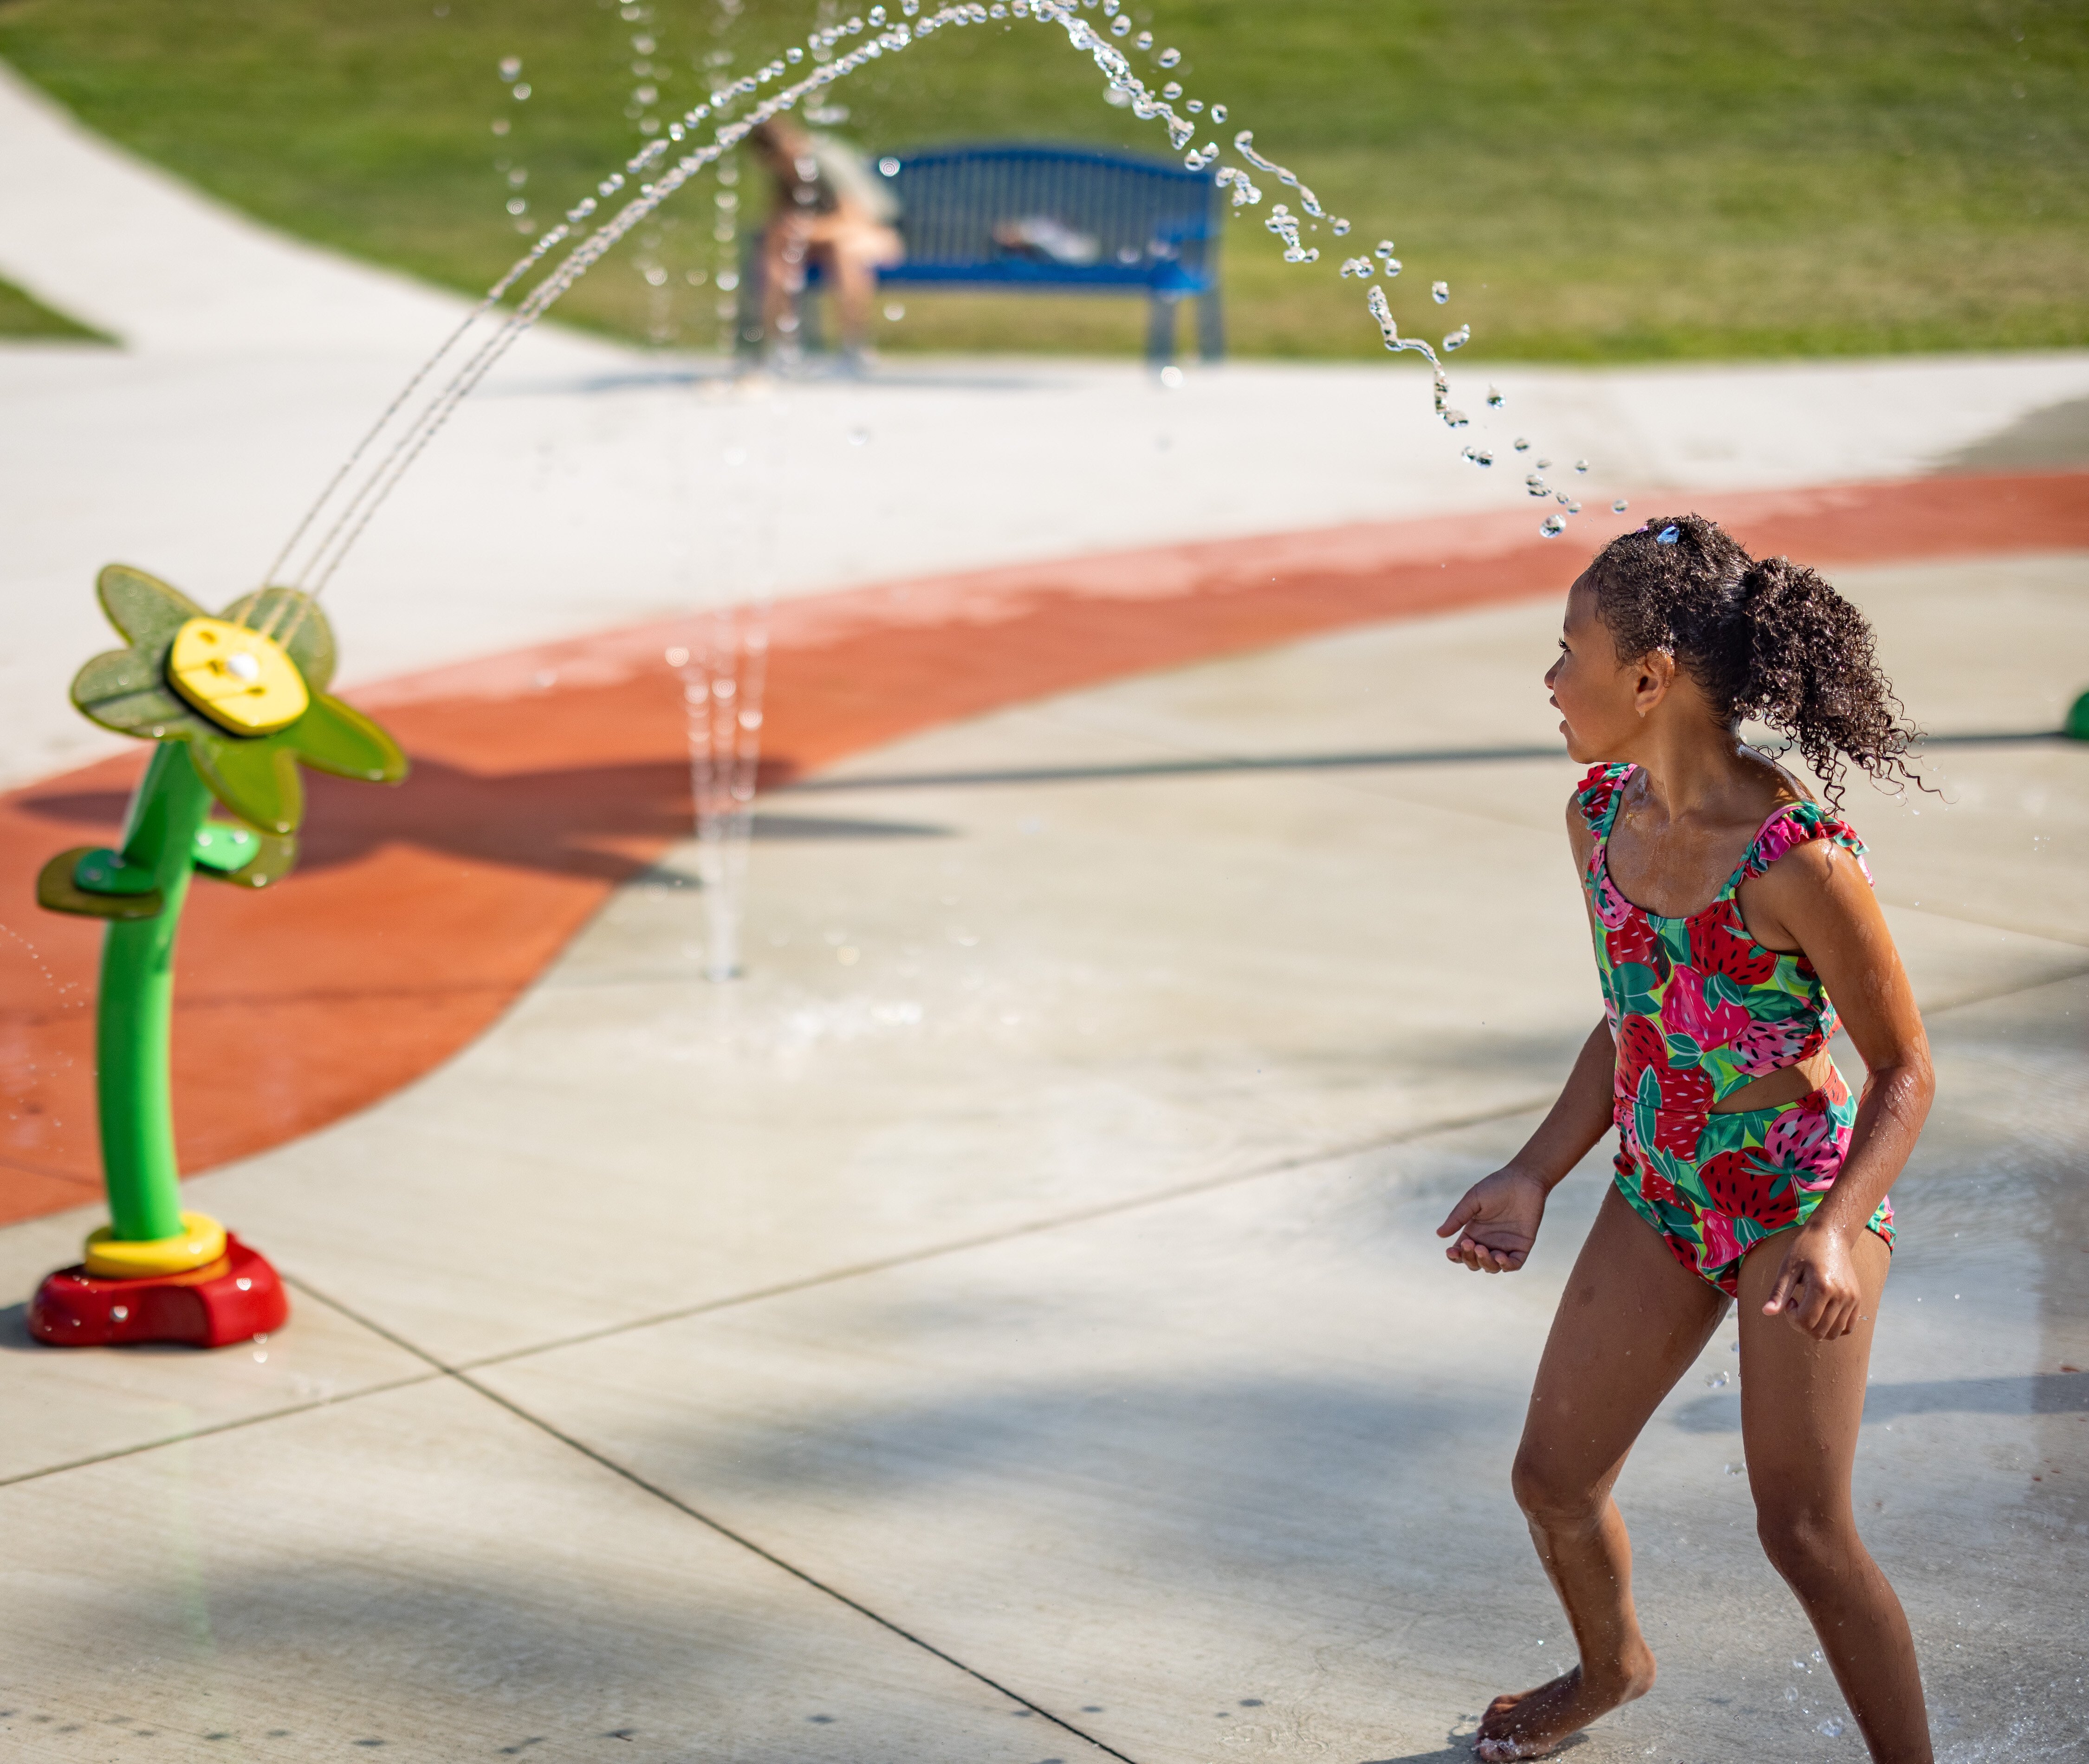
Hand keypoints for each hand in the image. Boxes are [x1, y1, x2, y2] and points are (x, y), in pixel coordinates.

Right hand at [1437, 1167, 1548, 1272]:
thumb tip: (1439, 1234)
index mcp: (1474, 1232)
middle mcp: (1489, 1242)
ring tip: (1483, 1249)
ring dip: (1485, 1263)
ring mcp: (1505, 1246)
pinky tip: (1499, 1256)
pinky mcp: (1522, 1246)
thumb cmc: (1497, 1186)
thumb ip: (1457, 1217)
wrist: (1524, 1180)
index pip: (1461, 1253)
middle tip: (1471, 1243)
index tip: (1451, 1251)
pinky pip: (1514, 1265)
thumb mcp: (1473, 1200)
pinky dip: (1506, 1266)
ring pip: (1492, 1267)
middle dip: (1469, 1258)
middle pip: (1475, 1263)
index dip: (1455, 1256)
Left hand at [1762, 1220, 1864, 1338]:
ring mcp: (1852, 1300)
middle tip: (1796, 1305)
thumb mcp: (1787, 1268)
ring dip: (1817, 1328)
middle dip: (1801, 1325)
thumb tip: (1766, 1312)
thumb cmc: (1805, 1249)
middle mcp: (1842, 1296)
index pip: (1805, 1322)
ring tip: (1809, 1307)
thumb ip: (1779, 1292)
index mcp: (1823, 1288)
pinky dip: (1832, 1327)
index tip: (1790, 1301)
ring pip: (1834, 1333)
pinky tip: (1822, 1310)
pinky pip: (1847, 1327)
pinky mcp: (1858, 1300)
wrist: (1831, 1236)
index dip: (1791, 1318)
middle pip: (1819, 1332)